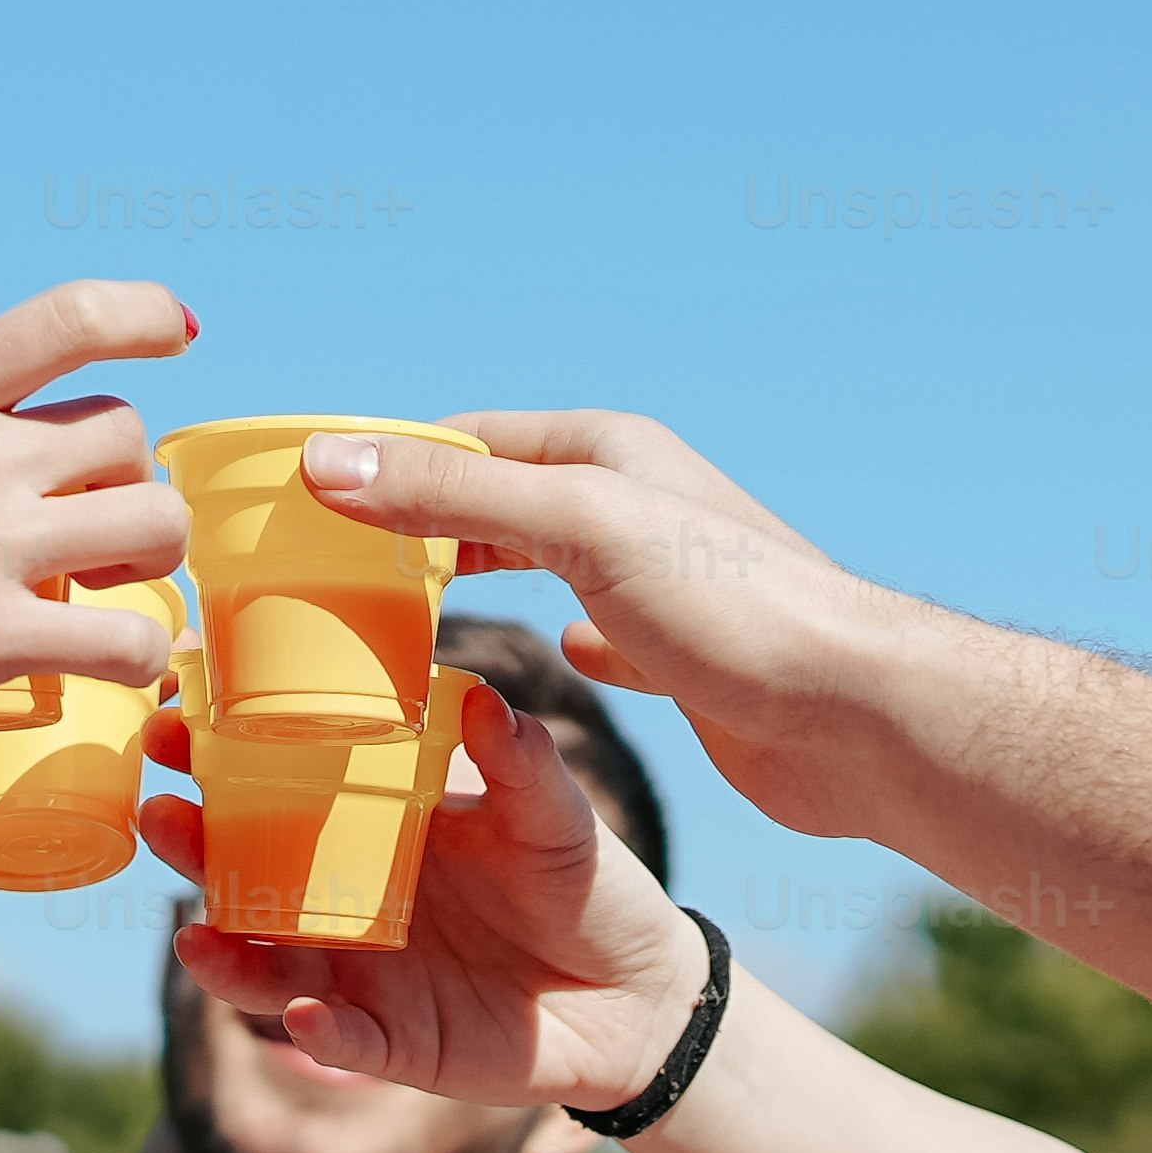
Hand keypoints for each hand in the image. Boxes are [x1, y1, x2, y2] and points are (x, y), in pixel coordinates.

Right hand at [0, 280, 195, 737]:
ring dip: (158, 560)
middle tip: (99, 523)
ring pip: (155, 526)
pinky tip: (121, 672)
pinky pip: (125, 642)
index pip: (69, 322)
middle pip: (127, 436)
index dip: (142, 316)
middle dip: (131, 477)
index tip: (177, 332)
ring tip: (125, 593)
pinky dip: (143, 658)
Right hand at [146, 679, 707, 1109]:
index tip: (174, 710)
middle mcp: (344, 898)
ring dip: (224, 954)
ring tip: (195, 930)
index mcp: (371, 825)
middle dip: (192, 846)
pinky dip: (316, 1030)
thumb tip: (482, 697)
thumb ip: (518, 761)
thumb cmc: (586, 886)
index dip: (218, 751)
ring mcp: (361, 974)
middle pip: (243, 875)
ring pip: (266, 968)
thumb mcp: (555, 815)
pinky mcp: (392, 1043)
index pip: (275, 782)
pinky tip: (305, 1014)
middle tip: (157, 809)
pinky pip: (339, 1037)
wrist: (637, 994)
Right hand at [285, 412, 945, 841]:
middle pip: (495, 498)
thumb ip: (453, 495)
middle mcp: (630, 502)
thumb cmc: (729, 606)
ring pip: (539, 563)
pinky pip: (593, 633)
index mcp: (605, 452)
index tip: (299, 500)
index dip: (381, 461)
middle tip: (327, 570)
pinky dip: (553, 641)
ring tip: (395, 617)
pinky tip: (536, 663)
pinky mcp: (679, 655)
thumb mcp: (576, 528)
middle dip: (416, 525)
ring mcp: (654, 578)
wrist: (852, 714)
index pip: (462, 438)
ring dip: (473, 579)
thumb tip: (326, 464)